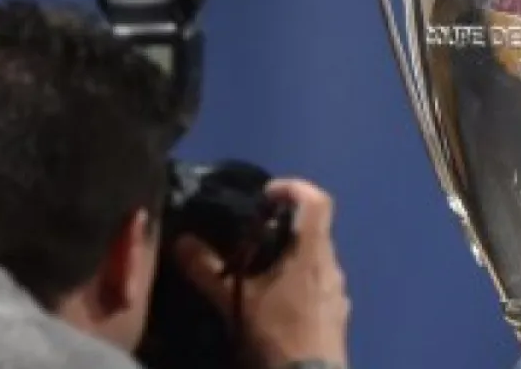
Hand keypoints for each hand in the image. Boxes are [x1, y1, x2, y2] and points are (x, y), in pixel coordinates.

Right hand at [176, 179, 350, 368]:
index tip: (266, 196)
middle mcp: (332, 265)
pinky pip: (319, 285)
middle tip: (252, 239)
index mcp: (312, 252)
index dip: (294, 188)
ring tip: (260, 274)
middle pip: (314, 230)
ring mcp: (338, 291)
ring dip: (291, 258)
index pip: (317, 200)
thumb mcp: (235, 303)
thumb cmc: (276, 334)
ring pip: (316, 260)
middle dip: (284, 228)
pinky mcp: (338, 313)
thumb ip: (207, 270)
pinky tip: (276, 304)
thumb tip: (182, 242)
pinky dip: (299, 282)